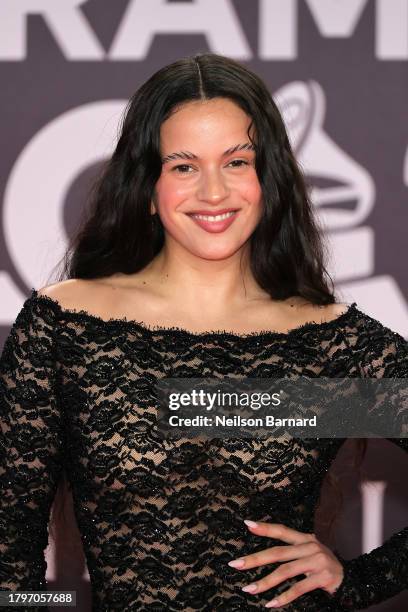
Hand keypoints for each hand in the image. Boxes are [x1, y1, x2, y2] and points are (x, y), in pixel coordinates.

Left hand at [227, 520, 343, 607]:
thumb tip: (266, 553)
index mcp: (305, 539)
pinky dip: (283, 597)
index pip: (282, 531)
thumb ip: (293, 551)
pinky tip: (271, 603)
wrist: (352, 580)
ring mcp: (316, 561)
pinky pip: (298, 588)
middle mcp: (310, 546)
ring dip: (265, 582)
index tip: (247, 525)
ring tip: (249, 589)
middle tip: (236, 564)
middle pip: (278, 552)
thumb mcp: (310, 553)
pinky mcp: (322, 577)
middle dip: (255, 559)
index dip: (265, 528)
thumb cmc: (324, 567)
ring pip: (285, 571)